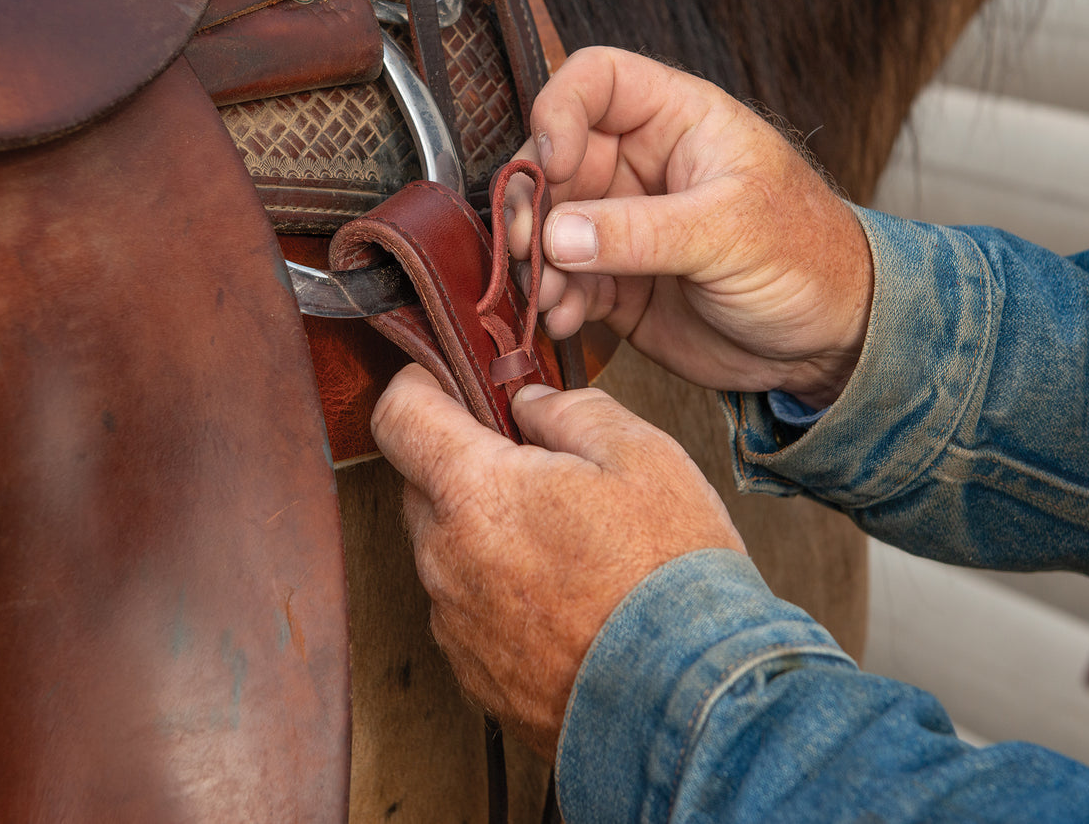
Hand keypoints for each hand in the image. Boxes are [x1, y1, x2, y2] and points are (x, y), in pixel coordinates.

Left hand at [371, 363, 744, 759]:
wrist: (689, 706)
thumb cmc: (668, 576)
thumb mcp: (641, 455)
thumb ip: (571, 410)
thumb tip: (530, 405)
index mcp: (476, 492)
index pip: (398, 417)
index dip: (418, 386)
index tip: (447, 382)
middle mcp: (446, 558)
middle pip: (421, 483)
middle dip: (465, 462)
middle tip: (535, 464)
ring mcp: (455, 623)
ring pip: (446, 547)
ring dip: (484, 530)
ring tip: (564, 541)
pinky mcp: (474, 673)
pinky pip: (466, 607)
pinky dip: (498, 589)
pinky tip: (563, 595)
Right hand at [506, 47, 872, 407]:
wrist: (829, 341)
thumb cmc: (807, 257)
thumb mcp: (732, 231)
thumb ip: (642, 231)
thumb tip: (556, 236)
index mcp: (678, 120)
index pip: (595, 80)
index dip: (560, 109)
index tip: (552, 162)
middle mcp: (640, 164)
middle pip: (553, 157)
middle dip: (531, 201)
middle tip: (527, 244)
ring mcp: (622, 224)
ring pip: (547, 223)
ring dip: (534, 260)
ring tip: (548, 297)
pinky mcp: (616, 280)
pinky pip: (563, 280)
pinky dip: (553, 299)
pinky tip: (565, 319)